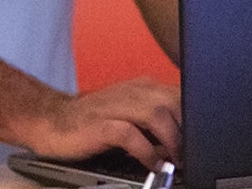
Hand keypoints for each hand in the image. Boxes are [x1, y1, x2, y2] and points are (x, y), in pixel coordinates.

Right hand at [11, 77, 181, 169]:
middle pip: (175, 102)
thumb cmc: (93, 120)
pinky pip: (130, 134)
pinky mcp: (101, 124)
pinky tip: (151, 164)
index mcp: (144, 88)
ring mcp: (116, 106)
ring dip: (171, 140)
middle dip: (187, 130)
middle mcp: (133, 92)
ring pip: (157, 115)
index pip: (182, 96)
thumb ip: (158, 121)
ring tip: (175, 161)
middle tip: (190, 155)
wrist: (51, 120)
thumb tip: (186, 141)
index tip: (201, 142)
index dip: (195, 119)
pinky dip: (146, 151)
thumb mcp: (131, 113)